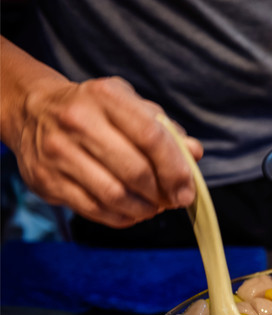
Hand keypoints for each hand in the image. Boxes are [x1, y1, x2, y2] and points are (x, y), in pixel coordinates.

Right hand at [13, 75, 201, 227]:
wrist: (33, 111)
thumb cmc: (96, 111)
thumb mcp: (131, 106)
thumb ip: (166, 130)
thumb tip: (194, 153)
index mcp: (106, 96)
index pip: (152, 137)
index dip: (176, 169)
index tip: (187, 190)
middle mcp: (78, 120)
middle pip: (135, 171)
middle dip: (162, 194)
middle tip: (172, 201)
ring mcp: (58, 151)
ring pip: (115, 195)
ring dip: (143, 209)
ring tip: (153, 207)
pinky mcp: (47, 180)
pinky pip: (94, 209)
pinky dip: (121, 217)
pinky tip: (131, 212)